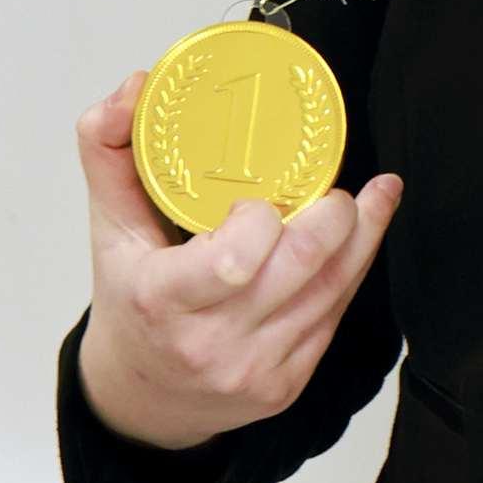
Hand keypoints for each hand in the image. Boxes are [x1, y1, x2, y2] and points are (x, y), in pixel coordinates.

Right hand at [71, 72, 400, 450]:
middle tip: (335, 190)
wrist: (145, 395)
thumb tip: (136, 87)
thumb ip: (111, 152)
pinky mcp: (289, 381)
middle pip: (304, 265)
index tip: (260, 199)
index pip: (234, 260)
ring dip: (363, 232)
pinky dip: (355, 267)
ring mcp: (256, 367)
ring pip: (335, 288)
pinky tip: (365, 233)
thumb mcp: (109, 229)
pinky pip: (337, 313)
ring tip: (373, 196)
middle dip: (335, 216)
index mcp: (160, 302)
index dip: (262, 220)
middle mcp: (211, 342)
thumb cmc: (131, 302)